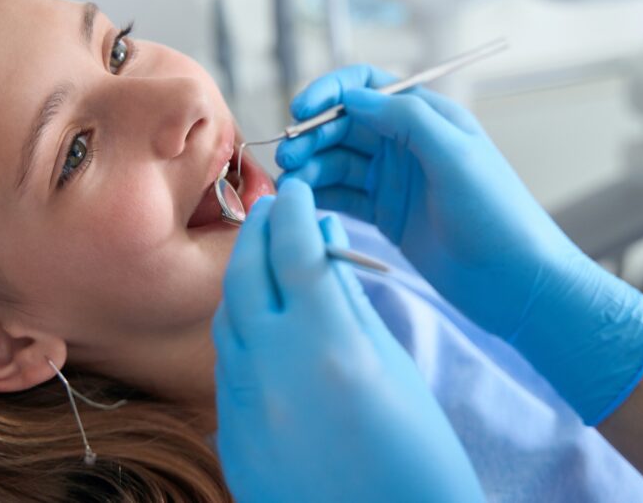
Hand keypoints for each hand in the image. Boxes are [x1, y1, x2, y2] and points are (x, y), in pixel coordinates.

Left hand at [213, 180, 482, 502]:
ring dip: (246, 281)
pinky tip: (264, 325)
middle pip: (248, 275)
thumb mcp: (392, 364)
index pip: (298, 252)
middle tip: (274, 209)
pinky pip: (226, 365)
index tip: (296, 189)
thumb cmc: (416, 454)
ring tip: (268, 261)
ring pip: (228, 318)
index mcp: (327, 346)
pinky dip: (242, 333)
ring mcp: (243, 405)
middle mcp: (272, 369)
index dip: (295, 211)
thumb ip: (348, 298)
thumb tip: (326, 241)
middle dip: (259, 233)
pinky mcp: (231, 435)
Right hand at [277, 66, 642, 423]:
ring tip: (292, 182)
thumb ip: (405, 118)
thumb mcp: (455, 154)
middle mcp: (406, 142)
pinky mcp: (386, 214)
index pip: (367, 86)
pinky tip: (302, 200)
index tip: (302, 110)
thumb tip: (352, 97)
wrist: (516, 280)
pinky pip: (343, 195)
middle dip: (313, 133)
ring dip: (311, 165)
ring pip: (337, 160)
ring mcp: (394, 179)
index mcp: (426, 117)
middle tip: (290, 155)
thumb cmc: (497, 211)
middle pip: (344, 124)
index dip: (331, 91)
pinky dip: (320, 194)